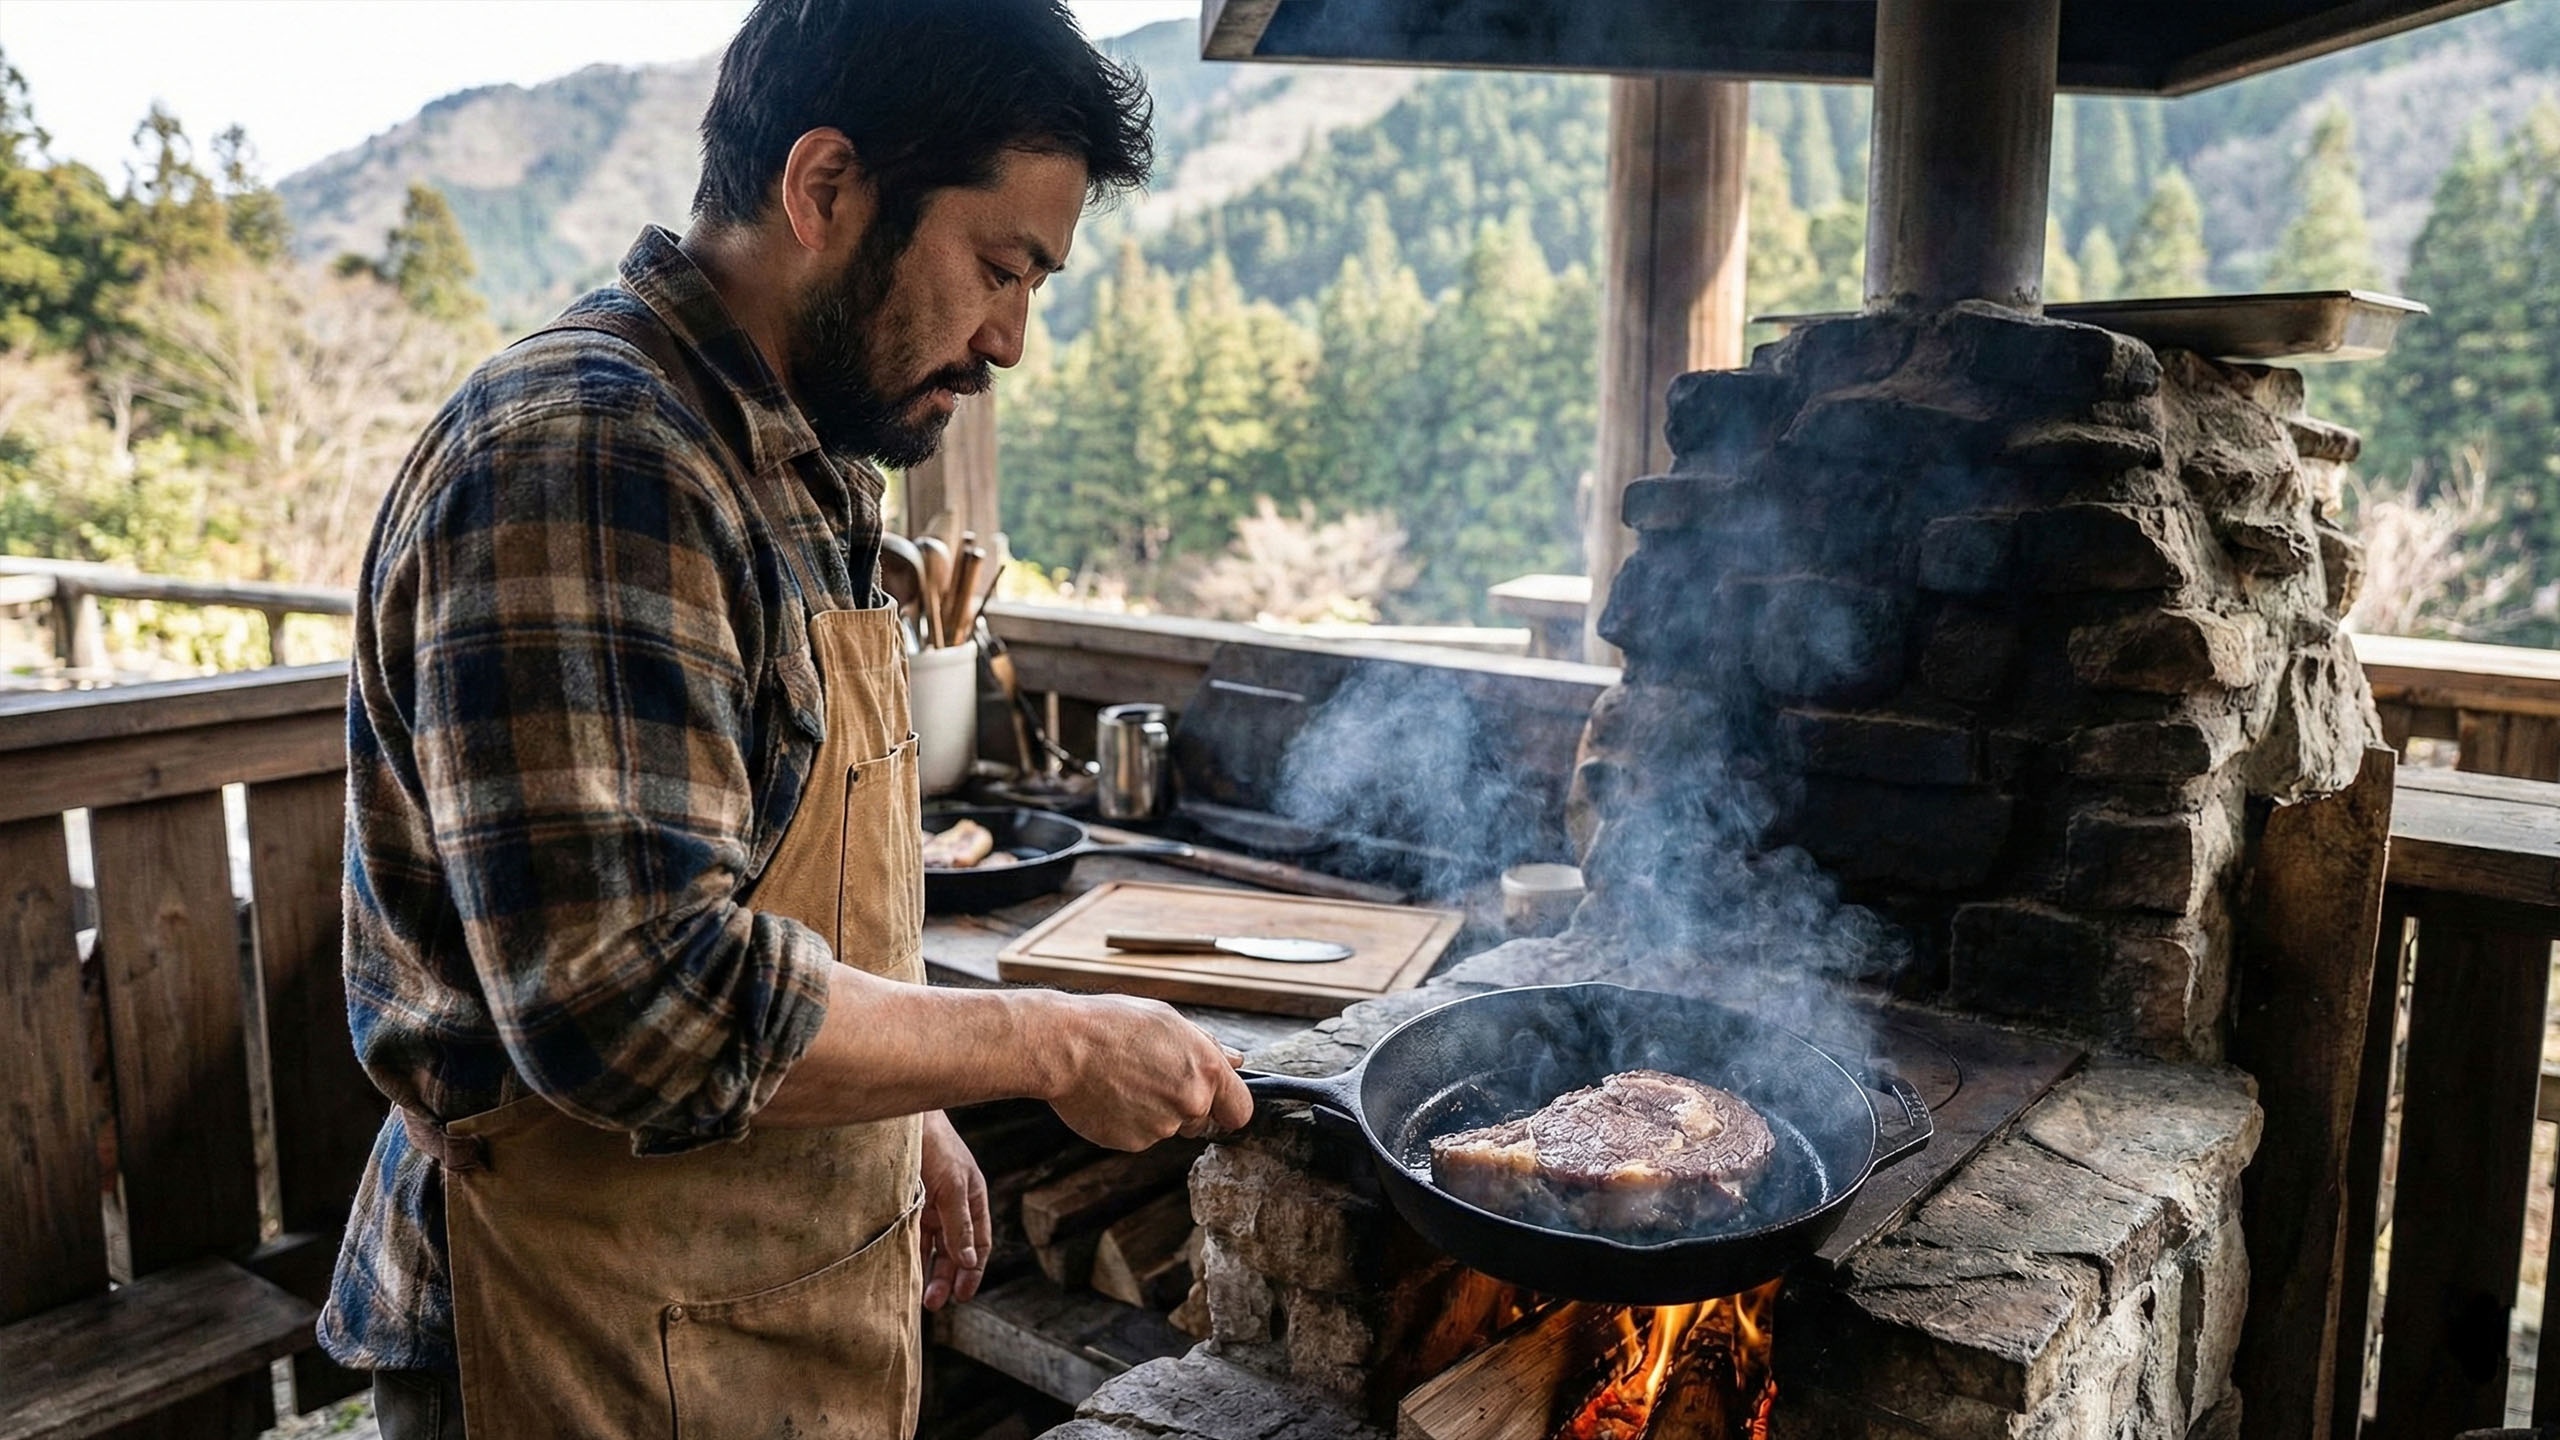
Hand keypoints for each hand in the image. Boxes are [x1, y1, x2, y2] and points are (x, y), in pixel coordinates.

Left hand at [918, 1111, 987, 1309]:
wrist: (901, 1118)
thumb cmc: (935, 1145)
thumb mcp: (952, 1186)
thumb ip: (960, 1225)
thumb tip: (969, 1261)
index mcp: (972, 1200)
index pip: (979, 1244)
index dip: (973, 1271)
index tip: (962, 1297)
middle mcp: (953, 1205)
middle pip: (954, 1250)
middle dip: (947, 1277)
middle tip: (933, 1303)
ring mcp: (929, 1203)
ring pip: (931, 1246)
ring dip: (927, 1270)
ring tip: (918, 1295)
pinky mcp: (907, 1201)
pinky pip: (910, 1234)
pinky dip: (909, 1253)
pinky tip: (902, 1269)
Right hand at [1040, 994, 1254, 1150]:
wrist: (1063, 1046)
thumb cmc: (1114, 1024)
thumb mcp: (1168, 1020)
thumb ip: (1208, 1046)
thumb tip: (1236, 1061)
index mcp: (1207, 1071)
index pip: (1241, 1110)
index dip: (1229, 1107)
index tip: (1218, 1103)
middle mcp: (1191, 1103)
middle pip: (1201, 1120)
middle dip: (1184, 1104)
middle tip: (1151, 1075)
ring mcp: (1162, 1127)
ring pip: (1168, 1127)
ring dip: (1154, 1111)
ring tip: (1124, 1079)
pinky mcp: (1133, 1142)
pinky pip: (1139, 1135)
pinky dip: (1128, 1121)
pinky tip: (1110, 1095)